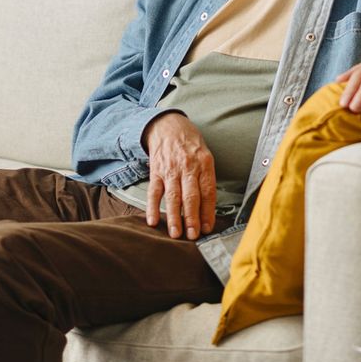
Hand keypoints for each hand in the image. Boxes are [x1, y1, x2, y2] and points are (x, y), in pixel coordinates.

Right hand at [141, 112, 216, 239]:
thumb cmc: (190, 144)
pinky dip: (152, 207)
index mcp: (204, 163)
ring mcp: (170, 169)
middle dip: (192, 218)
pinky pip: (154, 192)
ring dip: (174, 217)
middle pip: (191, 196)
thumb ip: (206, 179)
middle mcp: (188, 167)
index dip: (208, 212)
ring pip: (173, 197)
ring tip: (176, 234)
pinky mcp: (156, 172)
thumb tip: (208, 209)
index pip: (208, 192)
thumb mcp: (205, 156)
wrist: (168, 125)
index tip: (208, 228)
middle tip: (193, 236)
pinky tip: (153, 220)